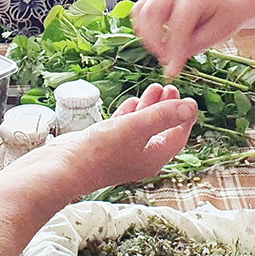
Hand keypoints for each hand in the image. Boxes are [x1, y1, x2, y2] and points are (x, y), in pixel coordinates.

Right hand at [60, 83, 196, 193]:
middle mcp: (141, 157)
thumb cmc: (99, 152)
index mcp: (153, 158)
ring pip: (143, 127)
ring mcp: (123, 152)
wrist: (63, 168)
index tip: (188, 99)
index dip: (184, 117)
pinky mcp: (106, 145)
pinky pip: (125, 127)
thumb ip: (163, 116)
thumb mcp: (136, 128)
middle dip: (168, 108)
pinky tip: (132, 102)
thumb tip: (191, 107)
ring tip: (153, 88)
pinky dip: (131, 114)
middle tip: (170, 88)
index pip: (177, 136)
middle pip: (162, 130)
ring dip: (150, 107)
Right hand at [133, 0, 248, 77]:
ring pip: (141, 11)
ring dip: (145, 36)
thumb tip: (169, 62)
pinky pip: (139, 10)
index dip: (174, 49)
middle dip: (155, 41)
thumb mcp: (216, 34)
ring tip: (160, 51)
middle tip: (167, 60)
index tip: (173, 71)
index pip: (178, 23)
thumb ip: (193, 46)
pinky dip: (141, 27)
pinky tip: (154, 40)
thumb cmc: (226, 15)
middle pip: (152, 13)